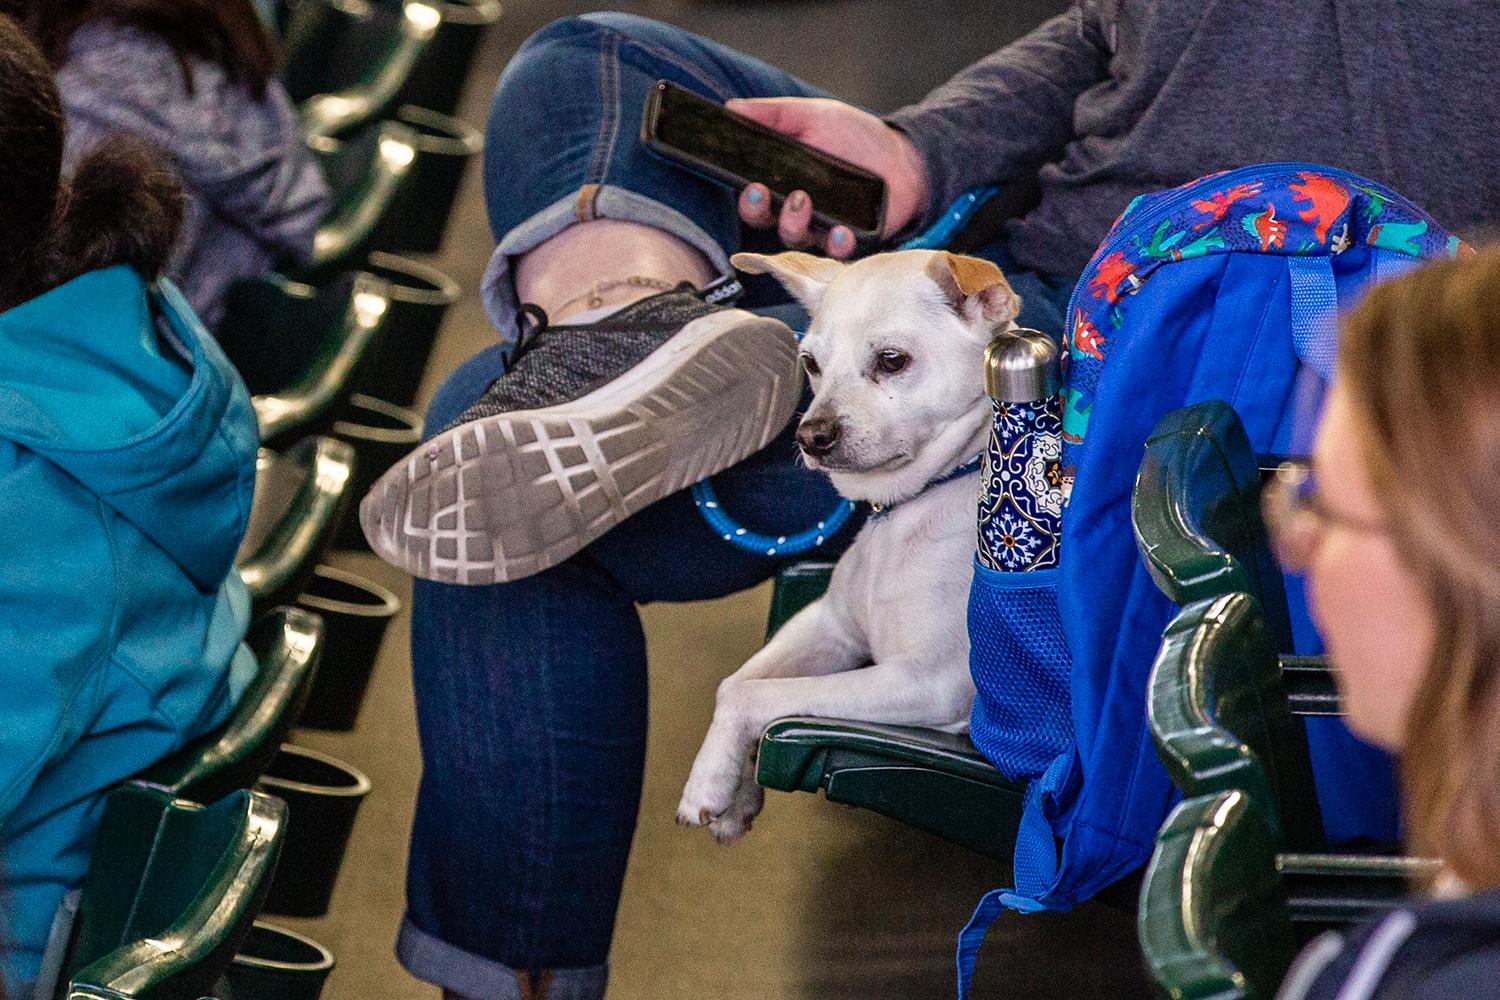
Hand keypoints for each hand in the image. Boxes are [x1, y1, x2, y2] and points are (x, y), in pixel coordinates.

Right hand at [730, 97, 927, 259]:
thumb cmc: (855, 136)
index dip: (747, 199)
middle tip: (766, 193)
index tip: (750, 187)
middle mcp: (797, 210)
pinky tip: (841, 231)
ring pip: (796, 238)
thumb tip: (731, 108)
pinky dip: (836, 244)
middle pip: (767, 222)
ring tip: (804, 199)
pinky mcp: (849, 240)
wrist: (903, 156)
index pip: (754, 200)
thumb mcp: (812, 115)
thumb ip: (773, 114)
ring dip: (794, 223)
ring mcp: (822, 227)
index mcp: (783, 182)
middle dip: (761, 212)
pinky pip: (835, 251)